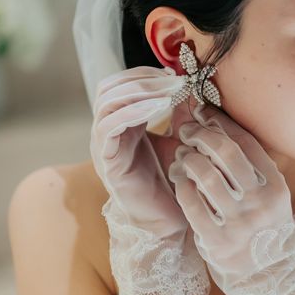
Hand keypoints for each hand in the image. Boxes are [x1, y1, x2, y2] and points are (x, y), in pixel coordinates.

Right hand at [90, 65, 209, 294]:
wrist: (171, 220)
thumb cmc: (176, 182)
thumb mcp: (182, 140)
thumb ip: (181, 114)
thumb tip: (188, 85)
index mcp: (125, 125)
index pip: (122, 85)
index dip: (145, 74)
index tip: (174, 73)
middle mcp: (110, 133)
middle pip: (109, 88)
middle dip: (141, 78)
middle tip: (172, 79)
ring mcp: (105, 147)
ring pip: (107, 103)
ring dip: (138, 91)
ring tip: (168, 90)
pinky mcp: (107, 162)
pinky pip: (109, 127)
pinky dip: (131, 111)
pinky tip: (157, 107)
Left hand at [168, 104, 294, 294]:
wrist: (269, 278)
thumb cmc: (265, 229)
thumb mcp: (271, 197)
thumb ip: (251, 167)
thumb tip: (219, 127)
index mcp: (276, 186)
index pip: (246, 141)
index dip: (221, 122)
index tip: (203, 113)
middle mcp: (261, 202)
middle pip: (225, 152)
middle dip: (201, 134)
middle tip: (186, 130)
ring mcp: (239, 223)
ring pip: (205, 175)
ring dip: (187, 159)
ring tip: (182, 156)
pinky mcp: (217, 241)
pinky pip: (191, 203)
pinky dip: (181, 185)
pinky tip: (178, 179)